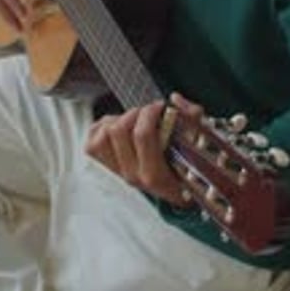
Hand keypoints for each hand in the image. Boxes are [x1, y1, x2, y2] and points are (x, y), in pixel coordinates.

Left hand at [85, 92, 203, 204]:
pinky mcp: (103, 165)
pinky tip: (121, 128)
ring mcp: (115, 171)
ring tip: (135, 122)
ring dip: (119, 120)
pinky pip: (93, 138)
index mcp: (154, 174)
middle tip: (149, 113)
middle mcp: (131, 175)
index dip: (150, 113)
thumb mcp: (196, 145)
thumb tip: (175, 100)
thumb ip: (191, 118)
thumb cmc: (184, 166)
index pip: (142, 135)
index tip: (161, 107)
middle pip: (119, 129)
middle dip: (136, 113)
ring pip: (103, 133)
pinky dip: (104, 127)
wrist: (173, 190)